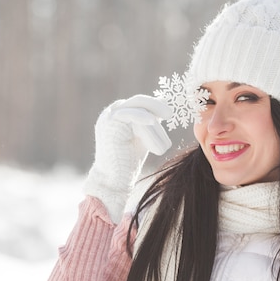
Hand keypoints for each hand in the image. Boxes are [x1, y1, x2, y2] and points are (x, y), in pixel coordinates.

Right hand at [83, 95, 171, 221]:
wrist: (114, 179)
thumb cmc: (129, 162)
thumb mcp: (143, 137)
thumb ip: (149, 122)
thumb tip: (164, 105)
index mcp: (120, 113)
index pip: (141, 103)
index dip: (156, 105)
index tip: (169, 114)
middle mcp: (113, 112)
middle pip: (139, 101)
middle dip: (156, 106)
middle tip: (170, 114)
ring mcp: (110, 116)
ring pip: (139, 111)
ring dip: (154, 130)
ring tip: (162, 149)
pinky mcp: (109, 122)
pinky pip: (133, 115)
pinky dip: (144, 120)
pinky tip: (152, 124)